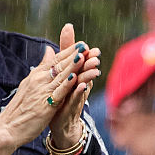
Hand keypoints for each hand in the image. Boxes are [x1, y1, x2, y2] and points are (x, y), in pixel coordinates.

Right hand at [0, 44, 87, 148]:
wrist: (8, 126)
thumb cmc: (20, 106)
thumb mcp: (30, 82)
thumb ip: (42, 67)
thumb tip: (49, 50)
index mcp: (36, 75)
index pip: (55, 60)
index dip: (68, 52)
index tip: (81, 44)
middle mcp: (39, 80)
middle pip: (58, 65)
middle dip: (73, 55)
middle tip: (85, 45)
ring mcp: (42, 91)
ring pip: (60, 76)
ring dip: (72, 66)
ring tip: (83, 56)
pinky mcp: (45, 105)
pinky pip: (58, 93)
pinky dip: (66, 84)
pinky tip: (74, 77)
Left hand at [49, 23, 101, 147]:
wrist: (59, 122)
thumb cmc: (61, 95)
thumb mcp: (61, 74)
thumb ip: (63, 54)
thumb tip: (65, 32)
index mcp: (74, 77)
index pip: (79, 63)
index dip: (83, 54)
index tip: (87, 45)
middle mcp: (77, 86)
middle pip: (84, 72)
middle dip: (90, 62)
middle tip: (96, 53)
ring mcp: (75, 97)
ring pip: (83, 84)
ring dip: (88, 76)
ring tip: (92, 67)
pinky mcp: (71, 109)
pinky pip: (76, 100)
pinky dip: (79, 93)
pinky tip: (81, 86)